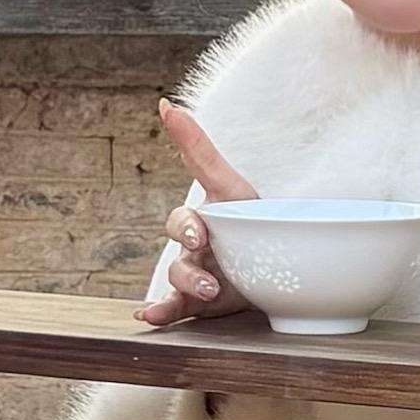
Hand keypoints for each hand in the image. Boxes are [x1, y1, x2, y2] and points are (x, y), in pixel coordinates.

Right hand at [137, 99, 256, 325]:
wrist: (272, 259)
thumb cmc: (246, 216)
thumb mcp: (229, 186)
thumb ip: (197, 148)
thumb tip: (164, 103)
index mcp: (197, 222)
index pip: (182, 221)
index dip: (188, 227)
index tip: (200, 233)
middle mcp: (191, 250)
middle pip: (178, 257)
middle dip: (191, 262)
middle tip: (211, 271)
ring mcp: (194, 277)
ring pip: (178, 283)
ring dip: (188, 289)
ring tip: (209, 292)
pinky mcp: (199, 303)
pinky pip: (175, 309)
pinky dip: (160, 312)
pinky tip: (148, 316)